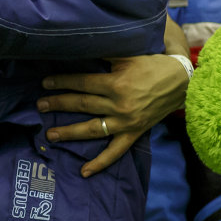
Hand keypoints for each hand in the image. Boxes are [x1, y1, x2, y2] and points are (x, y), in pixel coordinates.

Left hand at [36, 54, 189, 176]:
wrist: (181, 81)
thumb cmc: (152, 63)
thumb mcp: (128, 54)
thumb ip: (104, 55)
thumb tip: (79, 48)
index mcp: (116, 84)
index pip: (82, 83)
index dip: (62, 82)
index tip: (44, 83)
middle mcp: (119, 105)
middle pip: (82, 105)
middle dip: (59, 104)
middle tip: (40, 106)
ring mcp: (127, 122)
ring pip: (93, 130)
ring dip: (70, 133)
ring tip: (50, 135)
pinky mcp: (135, 133)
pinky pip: (116, 151)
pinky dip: (100, 163)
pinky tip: (84, 171)